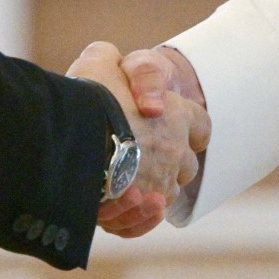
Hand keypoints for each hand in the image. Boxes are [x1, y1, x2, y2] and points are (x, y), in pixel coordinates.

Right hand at [67, 42, 208, 236]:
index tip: (173, 126)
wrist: (77, 134)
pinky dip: (136, 217)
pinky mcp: (137, 211)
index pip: (200, 125)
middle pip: (186, 166)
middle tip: (141, 157)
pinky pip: (144, 220)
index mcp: (176, 116)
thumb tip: (108, 62)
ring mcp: (159, 185)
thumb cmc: (91, 97)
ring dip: (149, 192)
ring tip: (124, 185)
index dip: (189, 126)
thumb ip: (109, 58)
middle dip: (169, 164)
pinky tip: (122, 205)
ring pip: (165, 196)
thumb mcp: (99, 60)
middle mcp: (175, 153)